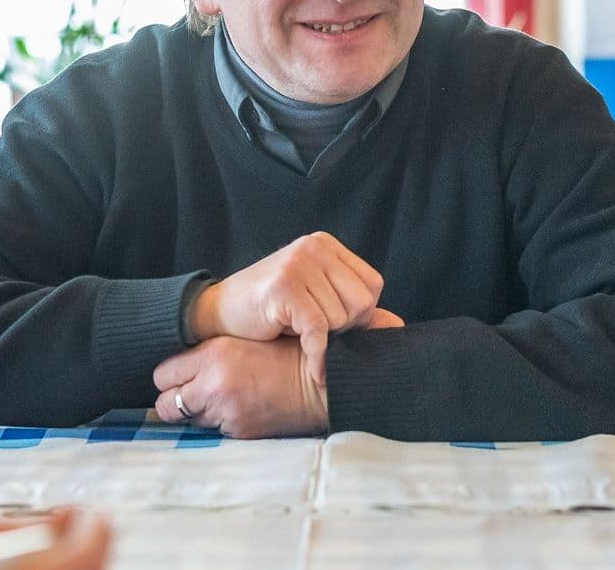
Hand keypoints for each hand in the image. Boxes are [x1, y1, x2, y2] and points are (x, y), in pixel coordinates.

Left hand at [153, 335, 327, 438]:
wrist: (319, 383)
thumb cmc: (284, 356)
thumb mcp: (240, 343)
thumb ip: (207, 356)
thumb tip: (181, 371)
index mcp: (213, 354)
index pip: (162, 375)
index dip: (170, 379)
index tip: (180, 378)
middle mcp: (213, 384)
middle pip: (165, 405)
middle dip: (175, 402)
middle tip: (192, 396)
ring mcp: (225, 411)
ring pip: (190, 421)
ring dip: (201, 414)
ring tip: (224, 401)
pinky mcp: (239, 432)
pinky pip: (215, 432)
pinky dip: (223, 424)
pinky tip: (242, 410)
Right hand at [187, 231, 402, 385]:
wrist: (217, 313)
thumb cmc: (269, 311)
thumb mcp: (313, 296)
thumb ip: (348, 303)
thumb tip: (397, 324)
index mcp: (325, 245)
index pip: (372, 285)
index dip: (359, 314)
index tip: (334, 325)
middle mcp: (314, 247)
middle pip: (361, 302)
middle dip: (344, 328)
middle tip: (315, 333)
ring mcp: (298, 264)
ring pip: (341, 318)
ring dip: (325, 339)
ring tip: (299, 333)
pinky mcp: (285, 288)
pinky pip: (319, 330)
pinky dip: (319, 357)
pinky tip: (313, 370)